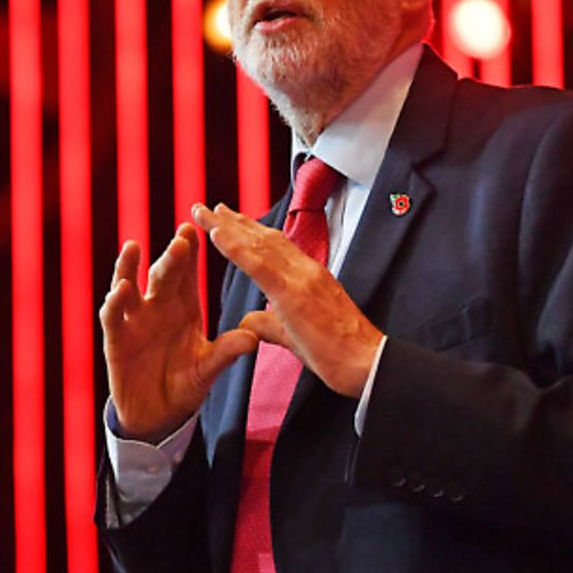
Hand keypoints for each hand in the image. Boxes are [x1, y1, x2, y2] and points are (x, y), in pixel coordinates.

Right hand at [99, 223, 264, 441]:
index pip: (187, 273)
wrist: (157, 415)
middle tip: (182, 239)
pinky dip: (115, 302)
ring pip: (129, 284)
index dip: (191, 252)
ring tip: (134, 248)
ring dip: (129, 266)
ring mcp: (134, 320)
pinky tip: (120, 290)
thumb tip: (253, 339)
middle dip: (171, 256)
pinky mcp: (116, 338)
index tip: (198, 231)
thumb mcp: (208, 368)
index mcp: (183, 307)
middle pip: (162, 274)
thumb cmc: (184, 384)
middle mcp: (157, 306)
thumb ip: (226, 352)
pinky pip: (113, 316)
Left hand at [191, 202, 382, 397]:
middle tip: (207, 207)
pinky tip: (216, 234)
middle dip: (233, 221)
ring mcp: (302, 278)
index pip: (275, 245)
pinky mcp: (295, 294)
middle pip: (263, 237)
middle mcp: (306, 270)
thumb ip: (270, 323)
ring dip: (227, 226)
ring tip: (203, 212)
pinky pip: (259, 265)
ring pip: (258, 244)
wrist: (369, 365)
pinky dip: (235, 247)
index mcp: (309, 276)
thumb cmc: (340, 354)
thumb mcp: (295, 335)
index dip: (249, 230)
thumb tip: (248, 320)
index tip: (227, 219)